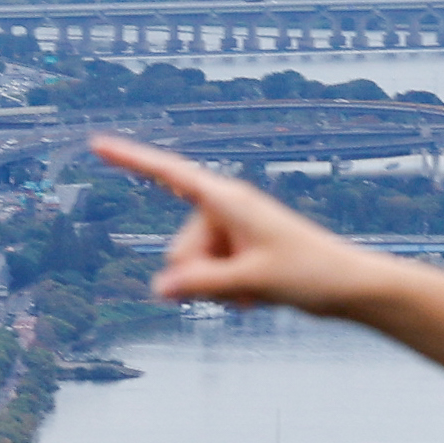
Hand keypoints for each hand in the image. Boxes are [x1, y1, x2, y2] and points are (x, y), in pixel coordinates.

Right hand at [94, 137, 397, 318]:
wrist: (348, 286)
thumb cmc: (309, 273)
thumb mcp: (250, 282)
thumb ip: (201, 285)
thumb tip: (159, 288)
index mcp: (227, 200)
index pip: (168, 173)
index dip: (130, 159)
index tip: (95, 143)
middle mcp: (225, 210)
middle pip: (178, 250)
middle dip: (198, 276)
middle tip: (243, 286)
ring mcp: (231, 233)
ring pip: (191, 270)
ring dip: (215, 288)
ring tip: (255, 291)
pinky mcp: (237, 253)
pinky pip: (208, 278)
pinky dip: (225, 293)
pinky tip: (254, 299)